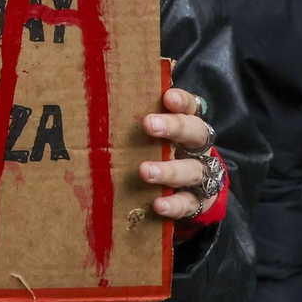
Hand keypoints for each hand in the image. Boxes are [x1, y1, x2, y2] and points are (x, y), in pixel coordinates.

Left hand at [138, 88, 220, 220]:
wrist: (189, 193)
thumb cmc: (160, 153)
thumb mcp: (154, 137)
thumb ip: (137, 121)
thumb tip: (102, 102)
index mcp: (188, 126)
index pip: (191, 107)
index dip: (182, 101)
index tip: (167, 97)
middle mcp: (198, 148)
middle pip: (196, 132)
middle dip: (175, 127)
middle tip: (149, 124)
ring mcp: (200, 175)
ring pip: (193, 170)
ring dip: (169, 171)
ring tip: (145, 171)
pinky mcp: (198, 202)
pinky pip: (189, 203)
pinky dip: (174, 204)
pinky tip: (158, 204)